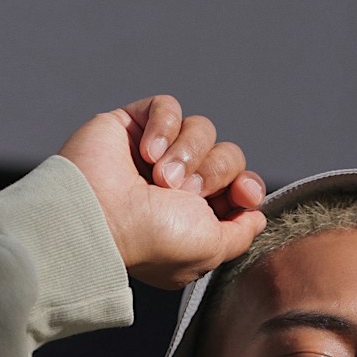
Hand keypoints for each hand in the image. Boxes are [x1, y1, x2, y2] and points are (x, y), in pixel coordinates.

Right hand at [58, 95, 265, 288]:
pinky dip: (164, 126)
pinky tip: (146, 153)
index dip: (248, 185)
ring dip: (188, 153)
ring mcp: (155, 154)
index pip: (240, 186)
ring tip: (160, 177)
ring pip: (202, 129)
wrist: (100, 216)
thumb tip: (256, 216)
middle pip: (227, 156)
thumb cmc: (152, 239)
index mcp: (197, 216)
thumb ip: (241, 234)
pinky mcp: (132, 125)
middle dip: (215, 172)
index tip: (243, 194)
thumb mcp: (212, 249)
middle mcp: (178, 186)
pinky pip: (168, 106)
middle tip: (184, 192)